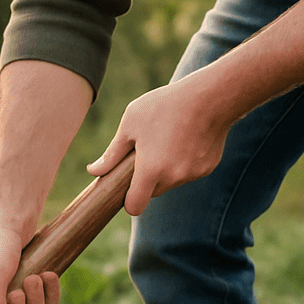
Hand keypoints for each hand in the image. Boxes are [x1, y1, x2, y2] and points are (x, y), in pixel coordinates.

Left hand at [86, 76, 230, 215]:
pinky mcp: (207, 168)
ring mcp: (192, 175)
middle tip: (147, 153)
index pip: (135, 207)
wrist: (211, 96)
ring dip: (166, 170)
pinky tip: (187, 138)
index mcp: (150, 170)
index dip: (128, 202)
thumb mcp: (131, 124)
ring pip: (171, 182)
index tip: (126, 190)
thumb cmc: (164, 106)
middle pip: (153, 192)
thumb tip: (93, 170)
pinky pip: (188, 172)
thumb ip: (112, 153)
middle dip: (147, 180)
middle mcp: (173, 178)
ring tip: (168, 139)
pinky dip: (184, 162)